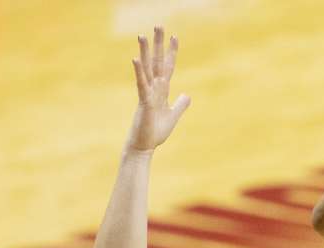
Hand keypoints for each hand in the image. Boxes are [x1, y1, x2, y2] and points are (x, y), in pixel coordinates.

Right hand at [128, 27, 189, 152]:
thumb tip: (187, 95)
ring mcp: (147, 93)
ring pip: (146, 69)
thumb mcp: (173, 116)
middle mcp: (153, 88)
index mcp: (161, 91)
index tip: (175, 37)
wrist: (144, 146)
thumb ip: (180, 105)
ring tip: (142, 35)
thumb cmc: (155, 132)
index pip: (167, 67)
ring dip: (145, 52)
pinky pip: (141, 84)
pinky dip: (139, 72)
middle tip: (159, 26)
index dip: (171, 52)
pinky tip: (136, 59)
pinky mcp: (143, 102)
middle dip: (158, 44)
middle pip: (156, 62)